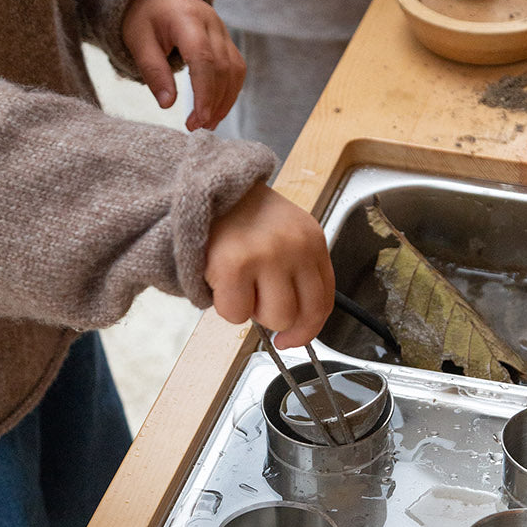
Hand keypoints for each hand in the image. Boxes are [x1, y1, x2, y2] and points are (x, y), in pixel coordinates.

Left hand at [121, 0, 245, 130]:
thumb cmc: (143, 16)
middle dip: (214, 102)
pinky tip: (215, 109)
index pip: (204, 59)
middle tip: (196, 127)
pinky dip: (229, 91)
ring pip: (235, 70)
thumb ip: (153, 71)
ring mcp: (222, 31)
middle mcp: (212, 23)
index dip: (204, 92)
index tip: (197, 119)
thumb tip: (168, 104)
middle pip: (223, 68)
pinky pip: (236, 68)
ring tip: (208, 123)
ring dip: (225, 100)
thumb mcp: (138, 41)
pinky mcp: (226, 41)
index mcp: (187, 19)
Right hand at [204, 182, 334, 348]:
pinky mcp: (235, 265)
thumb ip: (297, 272)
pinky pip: (237, 314)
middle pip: (300, 315)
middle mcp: (296, 247)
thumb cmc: (239, 216)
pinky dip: (225, 306)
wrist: (202, 188)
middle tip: (254, 297)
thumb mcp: (284, 235)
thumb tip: (298, 323)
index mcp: (312, 240)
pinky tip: (221, 280)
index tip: (292, 338)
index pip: (323, 301)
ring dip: (251, 311)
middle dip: (275, 318)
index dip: (307, 329)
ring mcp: (268, 255)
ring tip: (239, 283)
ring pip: (273, 318)